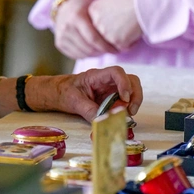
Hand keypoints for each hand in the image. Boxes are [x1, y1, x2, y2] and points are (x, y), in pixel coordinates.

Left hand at [28, 66, 142, 121]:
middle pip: (131, 80)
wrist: (58, 94)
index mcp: (96, 76)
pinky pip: (126, 102)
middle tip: (130, 110)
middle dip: (135, 95)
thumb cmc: (64, 92)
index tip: (124, 99)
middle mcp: (107, 81)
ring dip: (133, 103)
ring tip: (126, 115)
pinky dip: (127, 110)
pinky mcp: (112, 99)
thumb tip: (105, 122)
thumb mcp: (74, 101)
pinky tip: (120, 117)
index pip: (116, 72)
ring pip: (132, 90)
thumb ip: (89, 111)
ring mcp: (111, 90)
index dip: (125, 83)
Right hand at [54, 0, 118, 58]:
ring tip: (105, 50)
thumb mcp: (94, 8)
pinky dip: (87, 55)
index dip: (107, 47)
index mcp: (76, 17)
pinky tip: (94, 50)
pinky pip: (76, 55)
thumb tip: (123, 37)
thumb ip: (104, 21)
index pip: (94, 39)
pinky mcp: (59, 44)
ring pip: (83, 54)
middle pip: (89, 48)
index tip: (118, 49)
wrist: (65, 6)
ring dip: (96, 55)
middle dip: (103, 52)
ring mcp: (61, 36)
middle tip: (114, 51)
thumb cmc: (85, 6)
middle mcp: (66, 27)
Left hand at [89, 0, 141, 50]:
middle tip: (127, 22)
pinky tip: (135, 30)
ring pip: (113, 43)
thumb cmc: (130, 1)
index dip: (111, 23)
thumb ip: (101, 16)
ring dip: (124, 38)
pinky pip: (124, 48)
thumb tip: (100, 33)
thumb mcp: (109, 3)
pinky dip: (132, 42)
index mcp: (92, 11)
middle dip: (116, 33)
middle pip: (104, 36)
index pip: (97, 26)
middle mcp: (95, 22)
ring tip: (131, 25)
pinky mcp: (116, 40)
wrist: (144, 1)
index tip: (120, 16)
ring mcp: (105, 32)